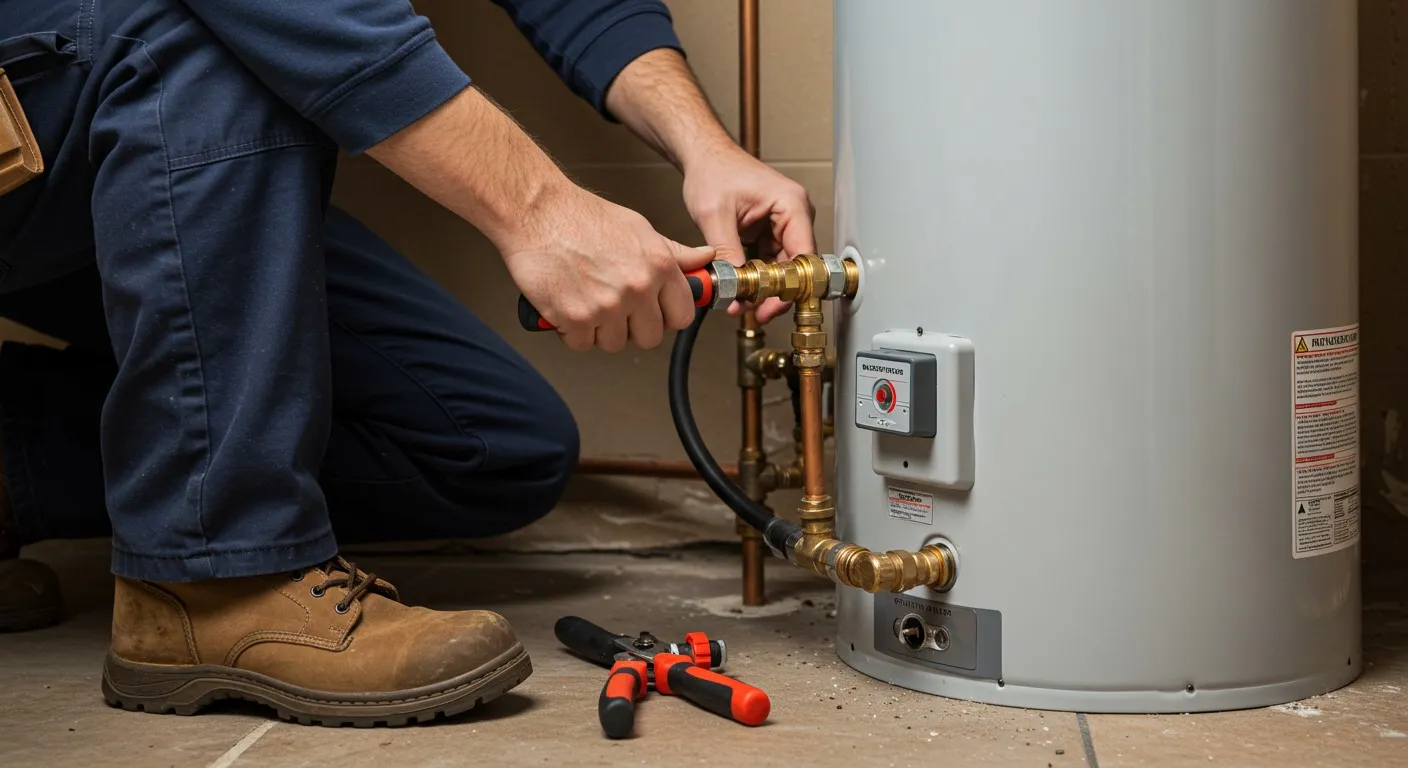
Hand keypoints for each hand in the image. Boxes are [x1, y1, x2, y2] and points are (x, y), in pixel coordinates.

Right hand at [502, 184, 715, 352]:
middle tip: (616, 308)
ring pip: (614, 343)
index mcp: (658, 266)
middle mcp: (636, 288)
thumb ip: (673, 252)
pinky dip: (572, 331)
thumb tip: (704, 259)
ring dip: (600, 330)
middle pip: (649, 337)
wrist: (537, 212)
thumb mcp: (639, 228)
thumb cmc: (582, 217)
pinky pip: (581, 344)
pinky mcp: (575, 319)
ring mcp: (606, 306)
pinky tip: (568, 305)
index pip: (682, 315)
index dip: (667, 317)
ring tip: (588, 301)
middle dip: (633, 328)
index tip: (657, 312)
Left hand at [682, 142, 815, 323]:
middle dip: (775, 293)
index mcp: (791, 204)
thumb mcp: (715, 214)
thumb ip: (727, 251)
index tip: (772, 306)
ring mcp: (783, 225)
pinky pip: (769, 263)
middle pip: (796, 266)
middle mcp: (794, 215)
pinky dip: (756, 279)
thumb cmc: (713, 170)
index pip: (804, 255)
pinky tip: (741, 292)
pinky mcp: (770, 233)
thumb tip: (736, 284)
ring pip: (782, 269)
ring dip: (764, 289)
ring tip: (743, 305)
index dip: (791, 286)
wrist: (703, 157)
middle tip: (756, 313)